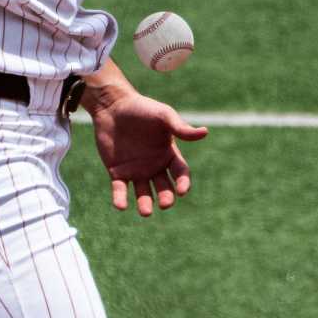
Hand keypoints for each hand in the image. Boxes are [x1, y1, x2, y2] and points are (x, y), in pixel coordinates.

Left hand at [85, 87, 207, 216]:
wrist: (113, 106)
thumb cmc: (142, 108)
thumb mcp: (164, 115)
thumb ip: (181, 127)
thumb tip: (205, 132)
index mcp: (168, 154)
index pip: (180, 173)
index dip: (183, 183)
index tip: (182, 191)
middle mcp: (154, 166)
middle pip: (164, 188)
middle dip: (165, 197)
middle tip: (164, 204)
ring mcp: (136, 170)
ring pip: (143, 193)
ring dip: (145, 204)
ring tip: (146, 212)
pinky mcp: (117, 172)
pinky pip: (120, 190)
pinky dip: (120, 199)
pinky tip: (121, 206)